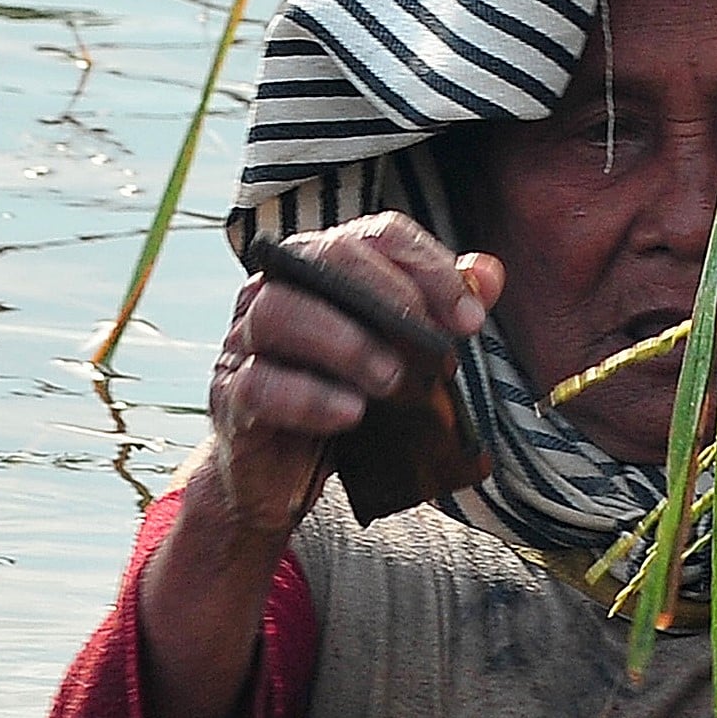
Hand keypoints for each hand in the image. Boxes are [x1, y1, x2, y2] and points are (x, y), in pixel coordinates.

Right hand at [201, 217, 495, 541]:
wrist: (280, 480)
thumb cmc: (339, 406)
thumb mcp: (397, 359)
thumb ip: (436, 312)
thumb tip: (486, 274)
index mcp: (319, 270)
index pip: (373, 237)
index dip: (425, 266)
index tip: (468, 319)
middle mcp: (275, 291)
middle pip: (324, 258)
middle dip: (385, 295)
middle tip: (428, 342)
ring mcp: (244, 342)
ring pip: (278, 311)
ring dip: (344, 342)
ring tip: (390, 380)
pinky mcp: (229, 396)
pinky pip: (260, 383)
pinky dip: (310, 397)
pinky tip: (350, 414)